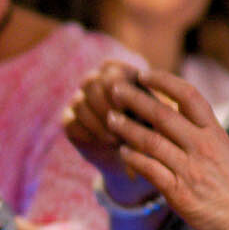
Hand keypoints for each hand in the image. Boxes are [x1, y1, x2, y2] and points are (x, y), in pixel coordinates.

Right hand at [63, 61, 151, 203]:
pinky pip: (72, 123)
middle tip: (122, 131)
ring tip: (117, 140)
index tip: (129, 112)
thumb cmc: (154, 131)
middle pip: (92, 86)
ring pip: (80, 104)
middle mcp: (97, 80)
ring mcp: (80, 98)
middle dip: (107, 111)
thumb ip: (151, 109)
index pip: (112, 74)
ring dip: (100, 126)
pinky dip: (89, 135)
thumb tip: (139, 110)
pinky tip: (104, 144)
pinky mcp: (69, 119)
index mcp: (121, 72)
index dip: (119, 93)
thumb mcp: (158, 119)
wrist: (135, 157)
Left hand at [97, 69, 228, 229]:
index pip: (189, 96)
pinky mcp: (179, 193)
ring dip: (126, 127)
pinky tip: (122, 151)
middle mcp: (203, 147)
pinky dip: (132, 158)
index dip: (164, 81)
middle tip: (114, 89)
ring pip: (150, 140)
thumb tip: (172, 114)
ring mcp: (191, 170)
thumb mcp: (225, 151)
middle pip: (162, 114)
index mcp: (215, 133)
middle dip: (135, 99)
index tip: (143, 74)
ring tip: (110, 118)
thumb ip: (200, 133)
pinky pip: (149, 169)